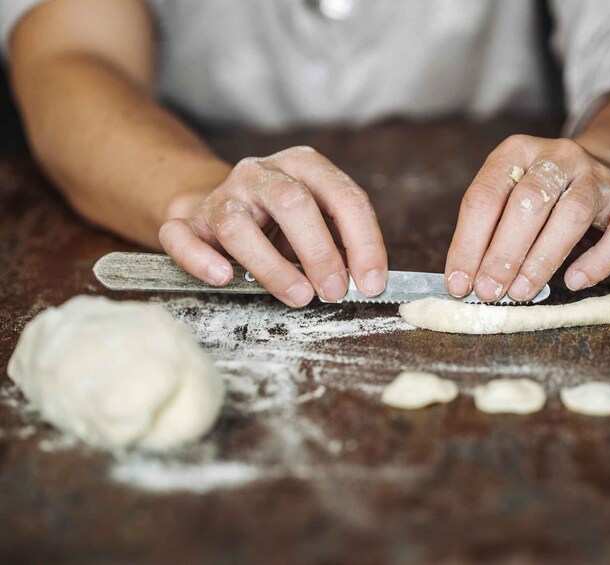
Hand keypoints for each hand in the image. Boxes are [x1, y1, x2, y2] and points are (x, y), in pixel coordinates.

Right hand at [159, 146, 387, 306]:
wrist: (223, 207)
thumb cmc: (283, 223)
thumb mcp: (320, 222)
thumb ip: (343, 245)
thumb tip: (366, 281)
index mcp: (304, 166)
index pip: (343, 196)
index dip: (363, 241)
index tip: (371, 282)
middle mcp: (262, 173)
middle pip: (293, 202)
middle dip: (320, 251)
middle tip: (336, 291)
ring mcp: (223, 195)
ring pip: (238, 224)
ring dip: (272, 266)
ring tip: (299, 296)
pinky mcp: (189, 221)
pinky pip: (182, 236)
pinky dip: (200, 259)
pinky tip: (223, 277)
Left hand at [445, 135, 609, 300]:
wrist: (605, 168)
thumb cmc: (543, 194)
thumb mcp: (508, 196)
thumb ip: (487, 232)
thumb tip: (465, 281)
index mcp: (517, 151)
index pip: (485, 196)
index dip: (468, 243)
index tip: (459, 283)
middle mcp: (558, 156)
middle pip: (529, 202)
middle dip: (504, 253)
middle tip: (489, 292)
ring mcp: (598, 175)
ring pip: (573, 214)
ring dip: (543, 258)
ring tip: (521, 292)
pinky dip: (599, 260)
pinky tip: (574, 281)